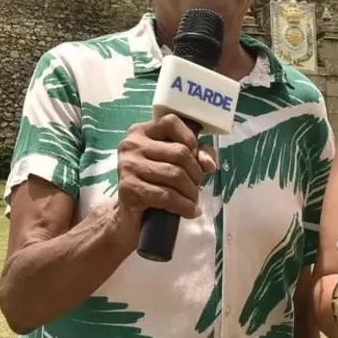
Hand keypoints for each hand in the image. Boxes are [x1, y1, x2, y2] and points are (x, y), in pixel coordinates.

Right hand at [114, 114, 217, 239]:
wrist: (128, 216)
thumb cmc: (154, 184)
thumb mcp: (175, 164)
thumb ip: (196, 155)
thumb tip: (209, 164)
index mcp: (141, 132)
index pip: (171, 121)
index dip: (190, 138)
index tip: (195, 157)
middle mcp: (131, 144)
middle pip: (179, 152)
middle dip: (195, 173)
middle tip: (196, 186)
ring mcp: (128, 166)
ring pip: (175, 174)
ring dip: (191, 192)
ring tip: (193, 200)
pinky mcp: (129, 189)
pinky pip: (166, 195)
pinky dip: (184, 206)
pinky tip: (190, 211)